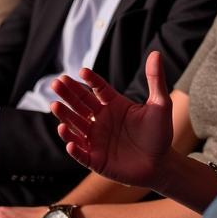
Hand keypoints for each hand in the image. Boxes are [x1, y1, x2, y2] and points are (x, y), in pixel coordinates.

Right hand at [50, 50, 172, 187]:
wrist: (161, 164)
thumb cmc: (160, 133)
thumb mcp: (160, 104)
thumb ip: (155, 79)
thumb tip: (156, 52)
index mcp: (114, 105)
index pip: (98, 88)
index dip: (90, 80)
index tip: (82, 71)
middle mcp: (102, 120)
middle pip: (81, 104)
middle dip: (68, 94)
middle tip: (57, 83)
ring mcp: (97, 140)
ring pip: (76, 126)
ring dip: (65, 116)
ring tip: (55, 106)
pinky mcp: (96, 160)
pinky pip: (81, 153)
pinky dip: (74, 148)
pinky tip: (67, 139)